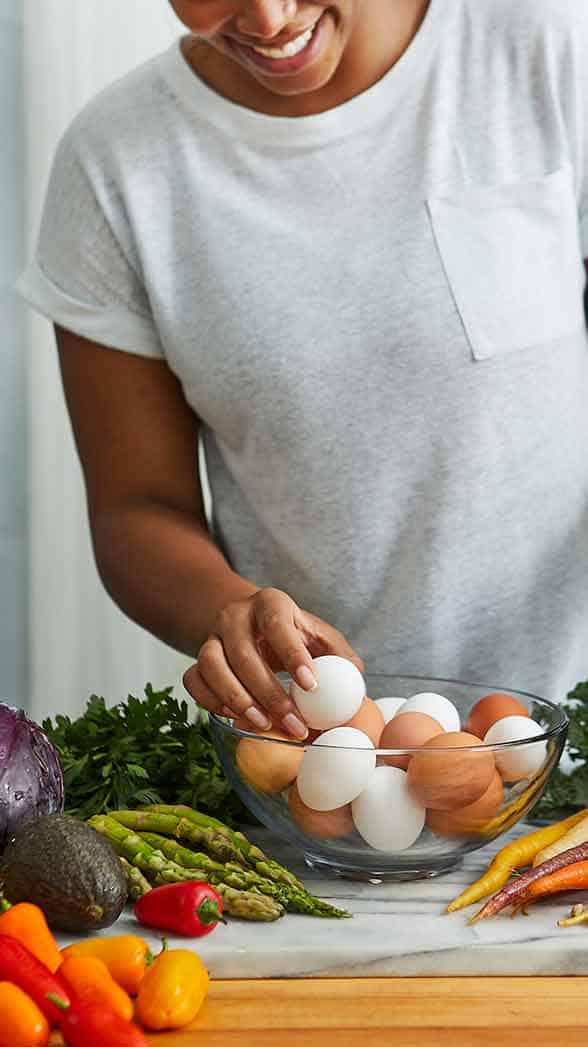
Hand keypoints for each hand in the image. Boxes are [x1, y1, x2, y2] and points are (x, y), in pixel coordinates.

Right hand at [183, 587, 363, 738]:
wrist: (250, 623)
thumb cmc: (292, 634)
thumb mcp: (318, 635)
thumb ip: (338, 654)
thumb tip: (355, 680)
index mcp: (270, 603)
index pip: (277, 624)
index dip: (292, 655)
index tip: (311, 686)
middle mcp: (235, 616)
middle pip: (243, 652)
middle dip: (269, 693)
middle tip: (294, 724)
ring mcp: (211, 636)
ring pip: (210, 664)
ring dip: (236, 698)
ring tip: (262, 724)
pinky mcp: (196, 659)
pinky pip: (192, 679)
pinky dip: (209, 700)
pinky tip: (234, 717)